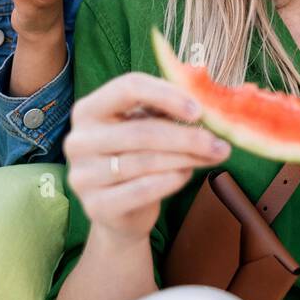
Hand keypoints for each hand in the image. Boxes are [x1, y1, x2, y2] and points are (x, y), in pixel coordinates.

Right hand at [63, 71, 229, 244]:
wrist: (120, 211)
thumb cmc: (137, 158)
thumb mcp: (147, 126)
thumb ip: (167, 111)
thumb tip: (208, 102)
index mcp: (88, 110)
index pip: (127, 87)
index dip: (167, 95)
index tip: (199, 110)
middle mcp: (78, 140)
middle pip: (141, 130)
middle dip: (187, 136)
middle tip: (221, 143)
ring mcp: (83, 175)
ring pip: (145, 161)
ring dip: (187, 158)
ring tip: (213, 156)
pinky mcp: (96, 205)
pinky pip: (143, 189)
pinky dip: (172, 180)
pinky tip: (187, 175)